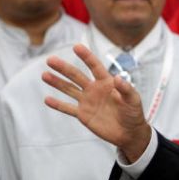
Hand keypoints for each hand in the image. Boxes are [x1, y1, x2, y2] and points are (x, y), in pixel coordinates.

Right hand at [42, 44, 150, 161]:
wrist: (129, 133)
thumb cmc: (134, 113)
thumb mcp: (133, 100)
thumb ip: (126, 89)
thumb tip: (118, 78)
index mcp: (107, 82)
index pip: (94, 66)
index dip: (86, 56)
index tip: (76, 46)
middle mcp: (94, 89)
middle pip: (76, 76)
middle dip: (64, 68)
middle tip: (50, 60)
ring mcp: (87, 101)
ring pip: (69, 89)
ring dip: (57, 82)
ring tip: (45, 75)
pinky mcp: (83, 115)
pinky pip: (68, 108)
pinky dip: (58, 105)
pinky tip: (47, 99)